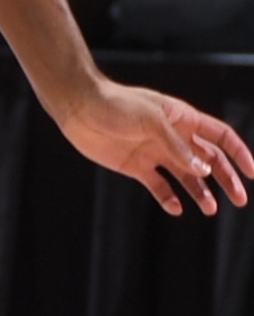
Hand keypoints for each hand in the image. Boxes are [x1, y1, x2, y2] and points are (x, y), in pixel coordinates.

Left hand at [54, 81, 253, 217]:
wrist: (78, 107)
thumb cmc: (116, 105)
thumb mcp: (151, 121)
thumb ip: (176, 146)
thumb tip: (203, 170)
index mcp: (184, 119)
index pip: (221, 136)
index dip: (239, 154)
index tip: (252, 173)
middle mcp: (173, 137)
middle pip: (209, 160)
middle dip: (226, 179)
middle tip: (239, 201)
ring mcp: (155, 152)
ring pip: (186, 176)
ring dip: (200, 193)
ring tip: (210, 209)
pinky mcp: (136, 166)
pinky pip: (158, 185)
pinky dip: (168, 198)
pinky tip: (176, 208)